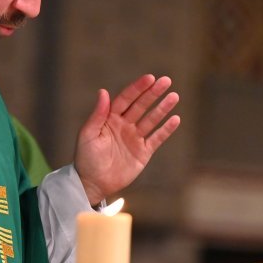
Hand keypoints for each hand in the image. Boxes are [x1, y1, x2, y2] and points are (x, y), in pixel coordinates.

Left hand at [73, 74, 181, 203]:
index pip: (126, 99)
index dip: (137, 88)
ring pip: (151, 119)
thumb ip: (97, 115)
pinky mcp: (143, 152)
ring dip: (162, 108)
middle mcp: (124, 125)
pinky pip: (157, 138)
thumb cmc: (86, 158)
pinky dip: (166, 129)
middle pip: (141, 106)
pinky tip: (175, 119)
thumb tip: (103, 91)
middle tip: (166, 81)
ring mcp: (134, 138)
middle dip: (153, 93)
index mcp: (109, 119)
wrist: (93, 184)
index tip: (149, 78)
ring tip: (174, 96)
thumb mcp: (88, 135)